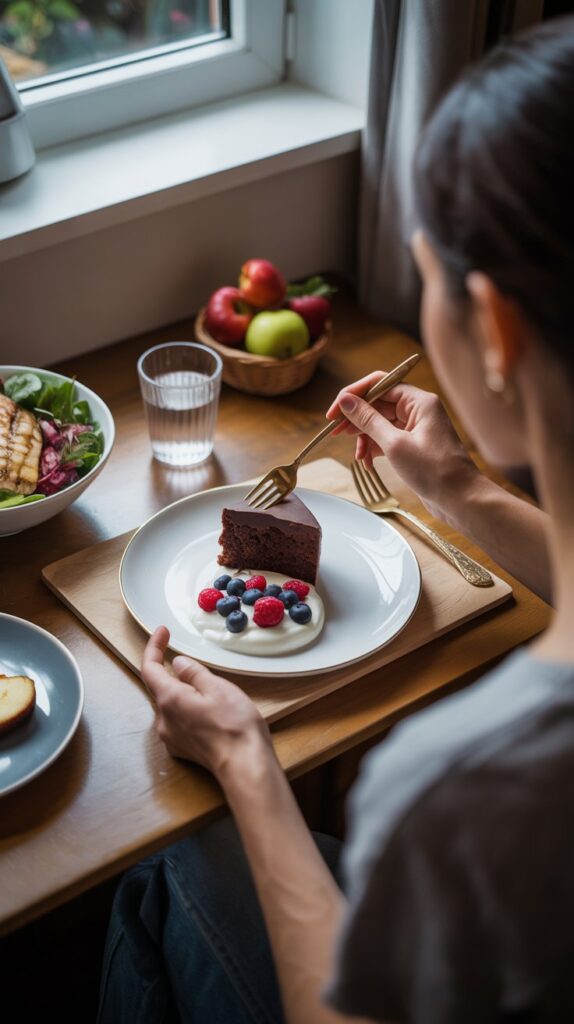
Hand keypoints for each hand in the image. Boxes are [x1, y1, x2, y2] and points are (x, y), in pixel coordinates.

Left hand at [142, 626, 272, 781]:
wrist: (245, 765)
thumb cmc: (234, 725)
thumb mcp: (217, 687)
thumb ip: (193, 673)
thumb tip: (176, 664)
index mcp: (169, 699)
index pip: (149, 668)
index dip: (153, 647)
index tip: (163, 632)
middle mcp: (164, 720)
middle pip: (160, 688)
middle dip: (172, 672)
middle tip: (193, 661)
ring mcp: (172, 738)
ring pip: (171, 706)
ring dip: (183, 693)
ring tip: (211, 691)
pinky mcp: (183, 750)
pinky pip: (179, 722)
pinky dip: (189, 710)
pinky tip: (210, 712)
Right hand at [327, 376, 478, 520]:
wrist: (460, 499)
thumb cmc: (434, 471)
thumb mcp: (394, 444)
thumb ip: (368, 420)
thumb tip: (346, 401)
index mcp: (419, 401)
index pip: (380, 384)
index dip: (354, 395)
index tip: (334, 412)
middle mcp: (418, 410)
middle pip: (378, 404)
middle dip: (356, 419)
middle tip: (335, 432)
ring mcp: (416, 428)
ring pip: (380, 423)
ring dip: (364, 437)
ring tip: (356, 455)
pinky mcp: (414, 446)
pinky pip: (387, 439)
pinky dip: (374, 448)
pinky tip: (367, 462)